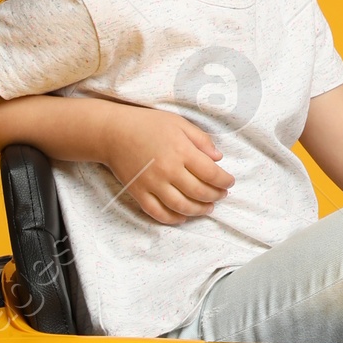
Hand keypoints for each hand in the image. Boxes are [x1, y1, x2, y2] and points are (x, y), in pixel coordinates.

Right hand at [96, 104, 234, 224]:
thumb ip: (200, 140)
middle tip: (222, 195)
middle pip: (199, 192)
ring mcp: (152, 184)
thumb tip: (218, 158)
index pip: (211, 173)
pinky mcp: (139, 193)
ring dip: (198, 210)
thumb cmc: (147, 124)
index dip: (224, 181)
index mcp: (181, 151)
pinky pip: (157, 212)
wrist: (113, 132)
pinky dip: (172, 219)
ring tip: (208, 208)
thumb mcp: (178, 123)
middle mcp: (168, 170)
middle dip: (215, 196)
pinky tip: (183, 217)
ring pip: (181, 206)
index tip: (229, 182)